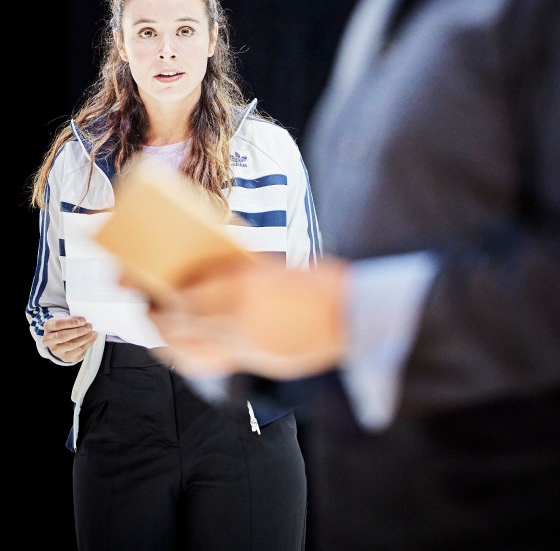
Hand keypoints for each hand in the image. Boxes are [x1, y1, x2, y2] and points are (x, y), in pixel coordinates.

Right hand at [43, 315, 97, 362]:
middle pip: (62, 336)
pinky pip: (77, 351)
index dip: (71, 322)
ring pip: (71, 345)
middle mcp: (49, 340)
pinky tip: (92, 338)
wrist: (61, 341)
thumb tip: (84, 321)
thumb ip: (72, 319)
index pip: (58, 324)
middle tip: (89, 327)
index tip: (83, 320)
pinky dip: (87, 344)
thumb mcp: (65, 320)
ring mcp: (56, 350)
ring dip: (84, 338)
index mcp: (48, 327)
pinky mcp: (65, 357)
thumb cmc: (64, 327)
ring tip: (92, 332)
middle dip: (78, 331)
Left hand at [144, 256, 348, 379]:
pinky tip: (186, 351)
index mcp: (240, 289)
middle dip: (155, 319)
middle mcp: (238, 323)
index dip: (156, 297)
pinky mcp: (256, 363)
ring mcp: (247, 348)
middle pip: (178, 327)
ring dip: (167, 343)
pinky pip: (212, 363)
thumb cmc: (311, 283)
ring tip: (158, 330)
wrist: (349, 314)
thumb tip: (200, 276)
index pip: (182, 298)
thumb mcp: (268, 267)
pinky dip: (191, 357)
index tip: (139, 285)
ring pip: (189, 353)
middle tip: (144, 306)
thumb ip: (234, 273)